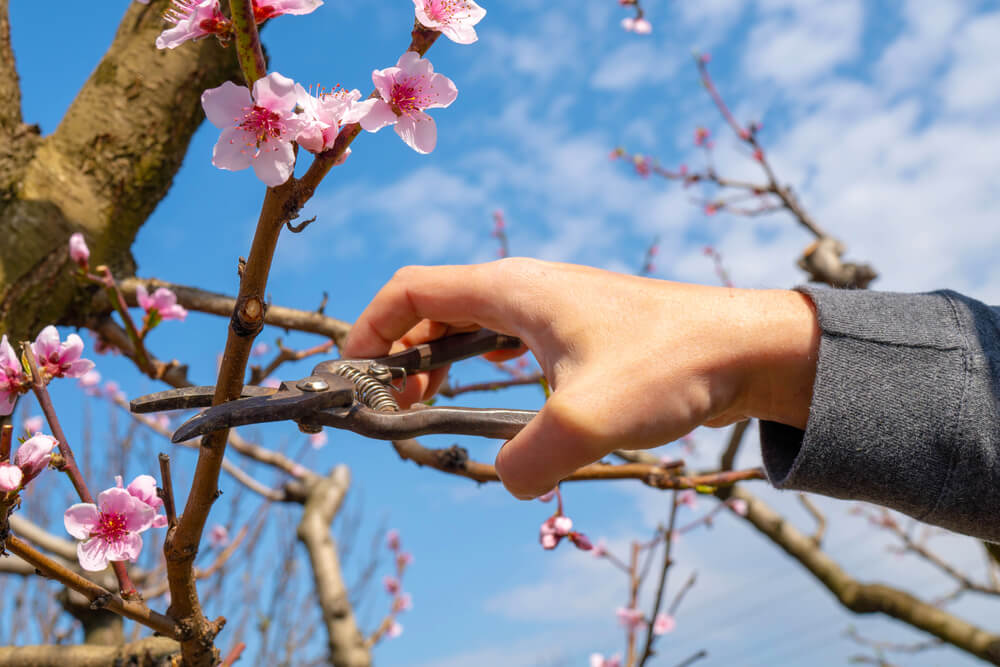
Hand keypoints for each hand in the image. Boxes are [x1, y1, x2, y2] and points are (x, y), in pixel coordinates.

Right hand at [343, 258, 818, 498]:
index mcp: (513, 289)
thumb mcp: (588, 420)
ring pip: (473, 325)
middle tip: (394, 408)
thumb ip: (528, 460)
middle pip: (436, 307)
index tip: (355, 374)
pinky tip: (493, 398)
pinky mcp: (581, 331)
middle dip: (401, 353)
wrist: (747, 348)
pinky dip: (482, 366)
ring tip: (428, 405)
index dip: (371, 327)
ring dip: (441, 361)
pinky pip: (510, 341)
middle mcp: (527, 288)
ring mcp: (555, 308)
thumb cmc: (670, 366)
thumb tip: (506, 482)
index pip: (413, 289)